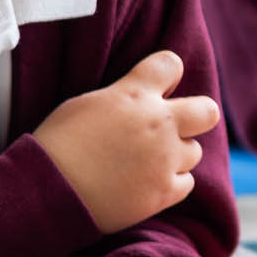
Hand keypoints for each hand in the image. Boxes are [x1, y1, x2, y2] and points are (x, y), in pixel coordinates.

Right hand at [35, 50, 219, 230]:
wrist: (49, 189)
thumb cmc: (58, 143)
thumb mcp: (86, 103)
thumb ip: (122, 97)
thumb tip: (138, 99)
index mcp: (134, 93)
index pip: (171, 64)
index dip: (167, 74)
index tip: (159, 86)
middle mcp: (158, 123)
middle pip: (207, 111)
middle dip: (197, 115)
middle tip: (177, 125)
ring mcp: (165, 159)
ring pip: (194, 151)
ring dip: (176, 154)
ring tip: (148, 161)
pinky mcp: (164, 192)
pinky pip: (186, 183)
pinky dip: (171, 183)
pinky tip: (147, 183)